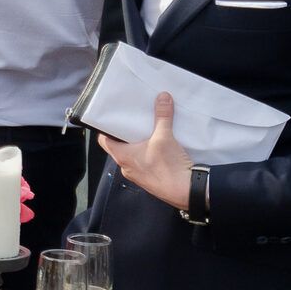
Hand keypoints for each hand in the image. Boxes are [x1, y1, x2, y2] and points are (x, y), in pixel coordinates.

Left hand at [97, 92, 195, 208]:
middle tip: (132, 123)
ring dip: (137, 146)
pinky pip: (143, 165)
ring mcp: (137, 176)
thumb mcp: (165, 136)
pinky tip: (157, 149)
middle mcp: (126, 167)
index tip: (113, 120)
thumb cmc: (169, 168)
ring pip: (131, 157)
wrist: (186, 191)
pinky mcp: (149, 180)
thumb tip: (162, 98)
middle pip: (118, 147)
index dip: (106, 129)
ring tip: (146, 134)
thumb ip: (162, 116)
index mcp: (122, 157)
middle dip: (125, 136)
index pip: (104, 141)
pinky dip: (147, 156)